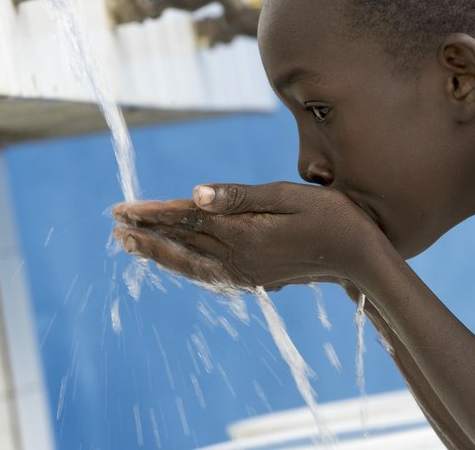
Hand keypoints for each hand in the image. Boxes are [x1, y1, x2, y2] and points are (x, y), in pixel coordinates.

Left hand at [112, 182, 389, 289]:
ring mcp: (247, 273)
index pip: (186, 220)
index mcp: (243, 234)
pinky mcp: (256, 279)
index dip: (152, 213)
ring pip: (191, 265)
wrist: (360, 259)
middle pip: (182, 245)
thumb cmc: (331, 217)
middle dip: (146, 236)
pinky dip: (185, 267)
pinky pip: (209, 275)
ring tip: (132, 246)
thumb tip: (194, 194)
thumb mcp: (288, 196)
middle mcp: (239, 259)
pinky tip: (177, 262)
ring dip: (159, 254)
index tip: (121, 208)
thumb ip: (239, 196)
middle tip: (113, 228)